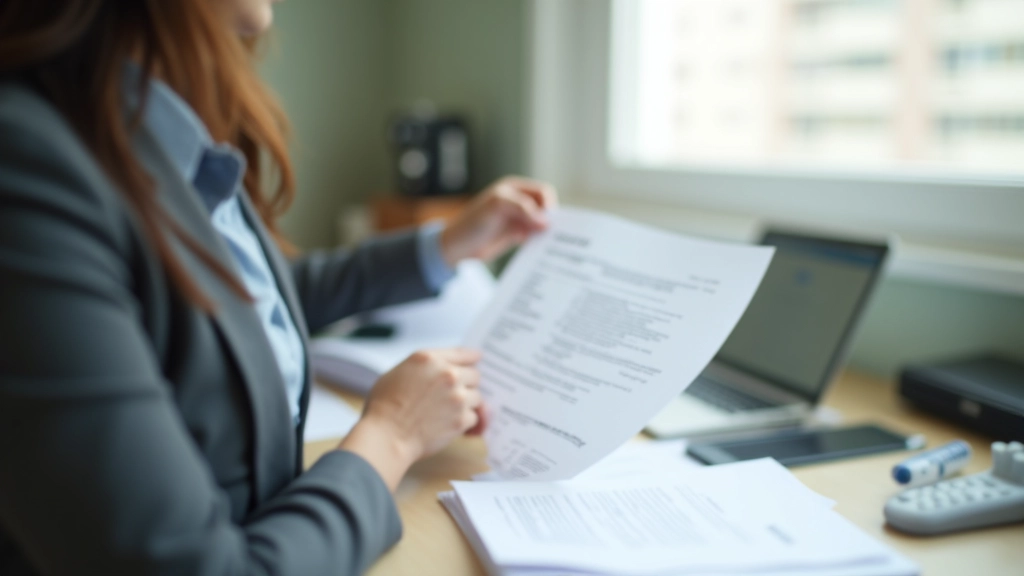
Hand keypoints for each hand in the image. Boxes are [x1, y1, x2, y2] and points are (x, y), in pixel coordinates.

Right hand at [338, 348, 483, 490]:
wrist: (387, 437)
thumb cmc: (385, 407)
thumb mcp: (398, 372)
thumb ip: (425, 366)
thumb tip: (441, 367)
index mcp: (429, 359)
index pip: (462, 353)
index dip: (471, 358)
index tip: (477, 359)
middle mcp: (447, 374)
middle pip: (474, 375)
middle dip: (466, 384)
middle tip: (454, 394)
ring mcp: (457, 397)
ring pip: (476, 397)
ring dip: (466, 404)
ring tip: (447, 411)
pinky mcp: (461, 419)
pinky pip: (473, 417)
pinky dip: (463, 422)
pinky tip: (448, 424)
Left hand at [440, 176, 557, 265]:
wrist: (456, 247)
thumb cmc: (471, 222)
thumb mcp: (496, 207)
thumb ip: (523, 209)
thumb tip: (546, 222)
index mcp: (514, 189)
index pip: (542, 192)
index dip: (548, 205)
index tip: (548, 222)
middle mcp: (518, 202)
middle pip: (544, 207)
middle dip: (550, 219)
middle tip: (553, 234)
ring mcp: (517, 219)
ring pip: (541, 222)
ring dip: (546, 231)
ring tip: (549, 244)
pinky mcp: (516, 235)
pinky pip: (534, 236)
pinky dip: (539, 241)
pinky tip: (540, 249)